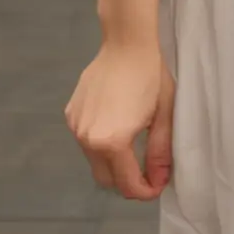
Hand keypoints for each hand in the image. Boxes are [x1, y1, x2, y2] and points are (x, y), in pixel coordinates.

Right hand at [64, 39, 174, 200]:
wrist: (126, 43)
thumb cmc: (150, 76)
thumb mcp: (162, 116)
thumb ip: (159, 153)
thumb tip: (158, 180)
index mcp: (111, 142)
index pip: (126, 184)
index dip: (144, 191)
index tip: (157, 186)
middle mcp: (87, 138)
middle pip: (106, 179)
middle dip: (127, 182)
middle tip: (147, 172)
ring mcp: (76, 126)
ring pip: (94, 161)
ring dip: (113, 163)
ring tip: (133, 146)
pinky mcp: (71, 114)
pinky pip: (85, 140)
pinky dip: (100, 143)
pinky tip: (116, 125)